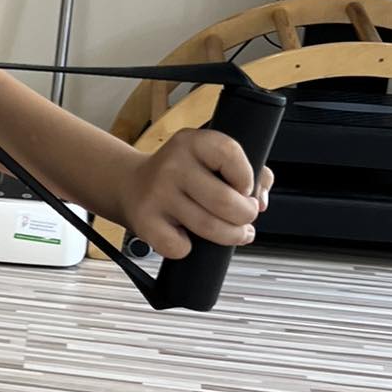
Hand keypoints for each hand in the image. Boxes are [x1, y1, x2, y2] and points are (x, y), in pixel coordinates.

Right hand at [121, 129, 273, 261]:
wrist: (130, 185)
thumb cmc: (181, 175)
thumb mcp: (212, 159)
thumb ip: (250, 171)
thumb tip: (261, 201)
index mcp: (193, 142)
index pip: (231, 154)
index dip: (247, 179)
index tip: (243, 188)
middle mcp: (172, 164)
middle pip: (226, 201)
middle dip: (245, 216)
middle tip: (244, 218)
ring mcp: (157, 194)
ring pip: (209, 228)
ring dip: (229, 236)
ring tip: (232, 232)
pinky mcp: (145, 221)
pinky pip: (180, 247)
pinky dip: (188, 249)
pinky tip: (188, 237)